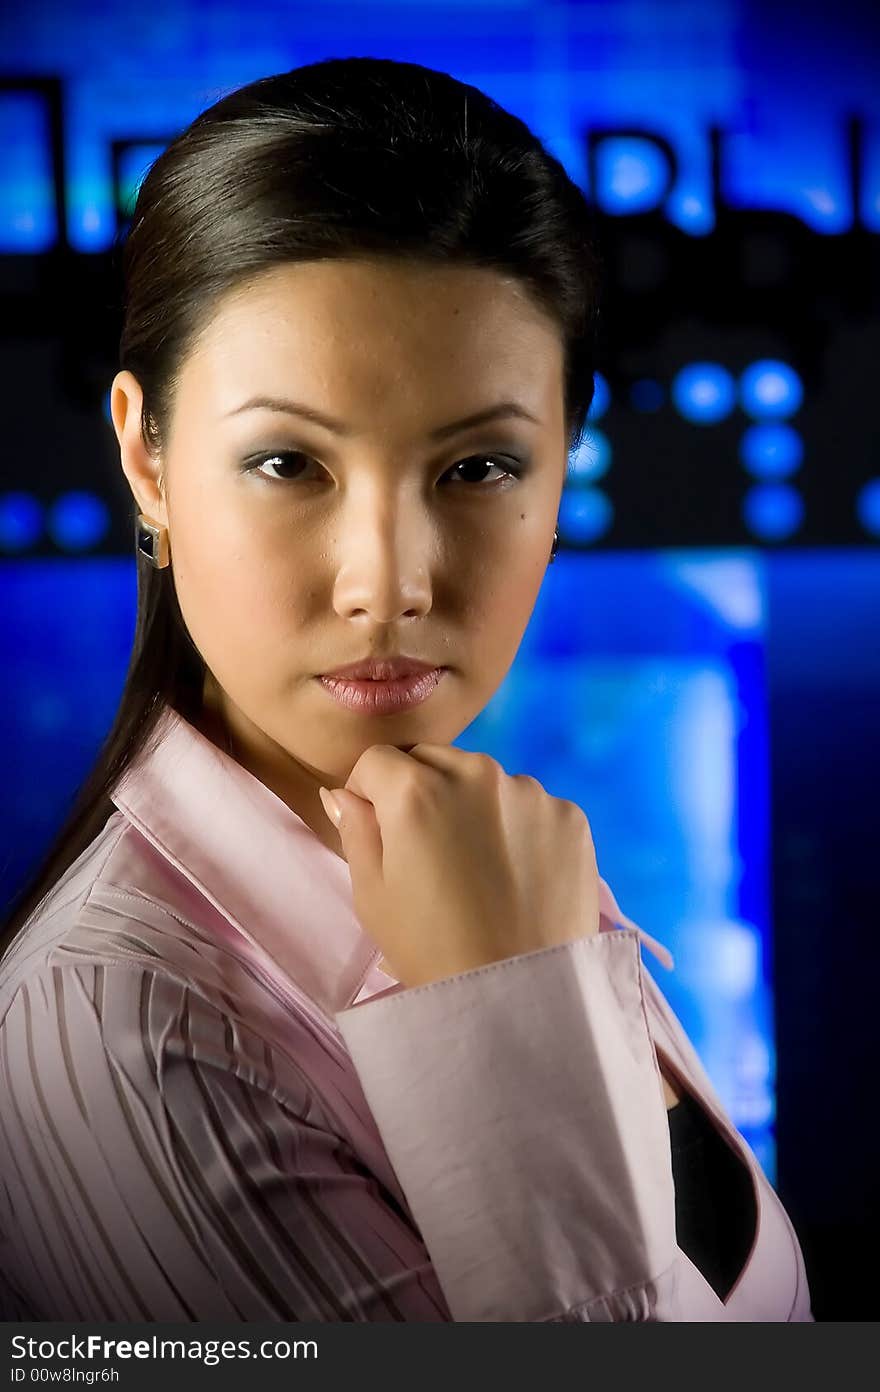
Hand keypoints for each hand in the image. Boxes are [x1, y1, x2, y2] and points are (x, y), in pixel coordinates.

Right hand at [318, 744, 600, 988]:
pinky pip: (531, 806)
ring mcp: (530, 791)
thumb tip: (343, 793)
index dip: (368, 793)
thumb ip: (355, 830)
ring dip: (473, 805)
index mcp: (416, 789)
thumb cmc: (429, 949)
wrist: (517, 994)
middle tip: (428, 851)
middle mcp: (476, 772)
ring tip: (476, 867)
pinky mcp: (569, 815)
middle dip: (421, 791)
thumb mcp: (371, 894)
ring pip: (485, 780)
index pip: (378, 761)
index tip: (378, 830)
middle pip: (433, 760)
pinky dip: (519, 827)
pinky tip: (516, 874)